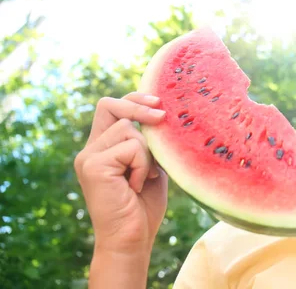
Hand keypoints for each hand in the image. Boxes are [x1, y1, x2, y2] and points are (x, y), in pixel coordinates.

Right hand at [74, 92, 167, 255]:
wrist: (131, 240)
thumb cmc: (144, 206)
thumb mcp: (150, 166)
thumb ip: (148, 142)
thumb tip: (161, 112)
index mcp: (101, 147)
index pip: (110, 107)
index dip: (133, 99)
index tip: (158, 101)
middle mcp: (90, 149)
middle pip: (110, 106)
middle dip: (139, 107)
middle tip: (163, 116)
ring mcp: (88, 157)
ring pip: (128, 129)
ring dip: (146, 153)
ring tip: (145, 178)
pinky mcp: (93, 166)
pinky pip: (130, 148)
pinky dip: (143, 165)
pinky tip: (137, 186)